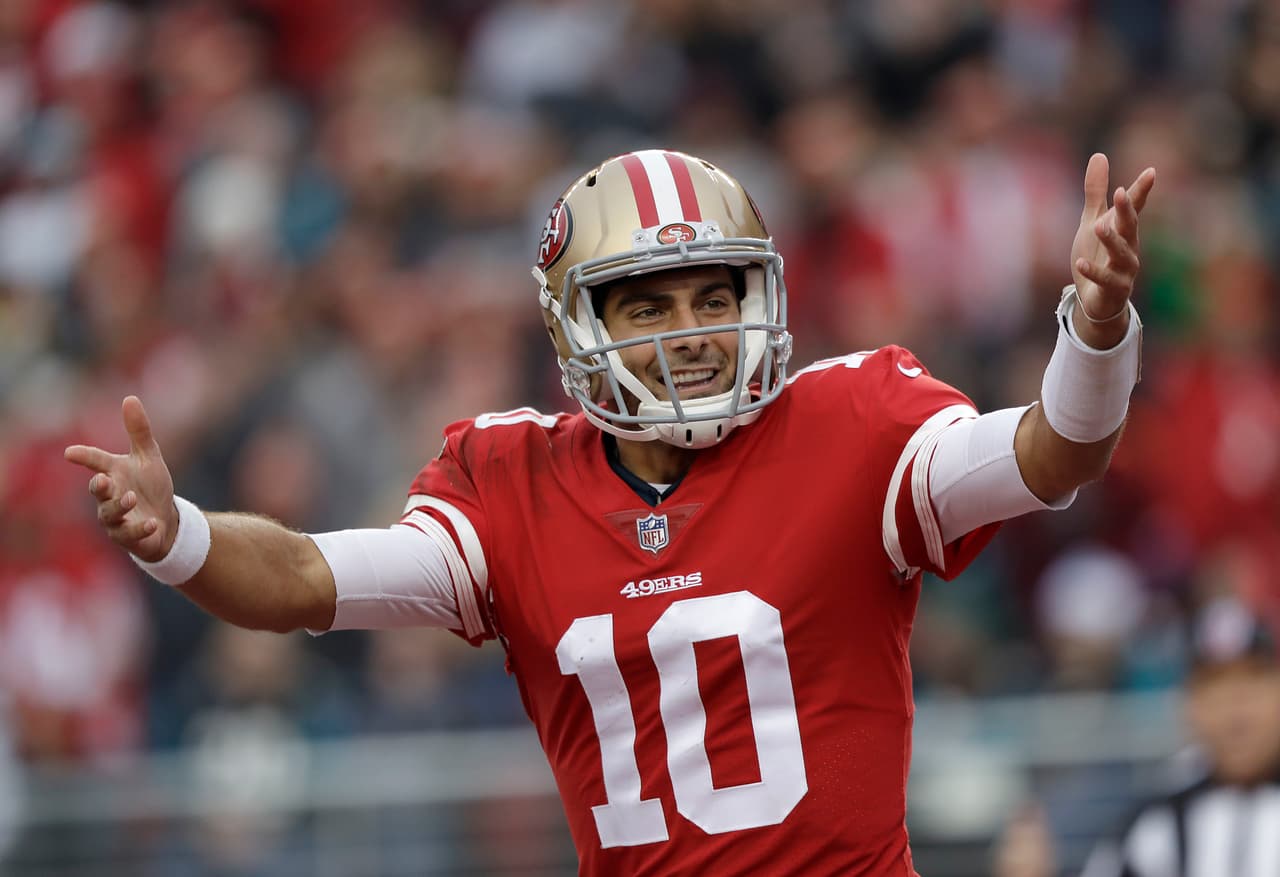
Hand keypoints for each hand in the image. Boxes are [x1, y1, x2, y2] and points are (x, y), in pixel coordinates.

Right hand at [64, 396, 177, 561]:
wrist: (166, 520)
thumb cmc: (151, 487)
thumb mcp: (149, 457)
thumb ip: (139, 431)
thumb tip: (130, 398)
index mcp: (114, 472)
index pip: (96, 461)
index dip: (84, 456)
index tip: (70, 453)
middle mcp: (110, 495)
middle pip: (98, 490)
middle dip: (99, 486)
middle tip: (103, 479)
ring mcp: (116, 518)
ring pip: (110, 514)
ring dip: (119, 505)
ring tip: (131, 497)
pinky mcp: (128, 536)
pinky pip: (132, 534)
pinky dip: (141, 528)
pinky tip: (153, 523)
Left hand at [1070, 153, 1155, 342]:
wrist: (1096, 299)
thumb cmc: (1097, 256)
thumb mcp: (1092, 220)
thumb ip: (1096, 191)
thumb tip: (1099, 155)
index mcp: (1124, 230)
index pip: (1134, 208)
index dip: (1141, 191)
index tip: (1151, 172)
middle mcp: (1129, 247)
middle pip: (1130, 227)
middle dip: (1127, 211)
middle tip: (1122, 192)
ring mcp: (1125, 270)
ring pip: (1122, 254)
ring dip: (1112, 241)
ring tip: (1098, 226)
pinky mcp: (1115, 289)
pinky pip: (1106, 280)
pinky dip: (1094, 272)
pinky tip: (1080, 263)